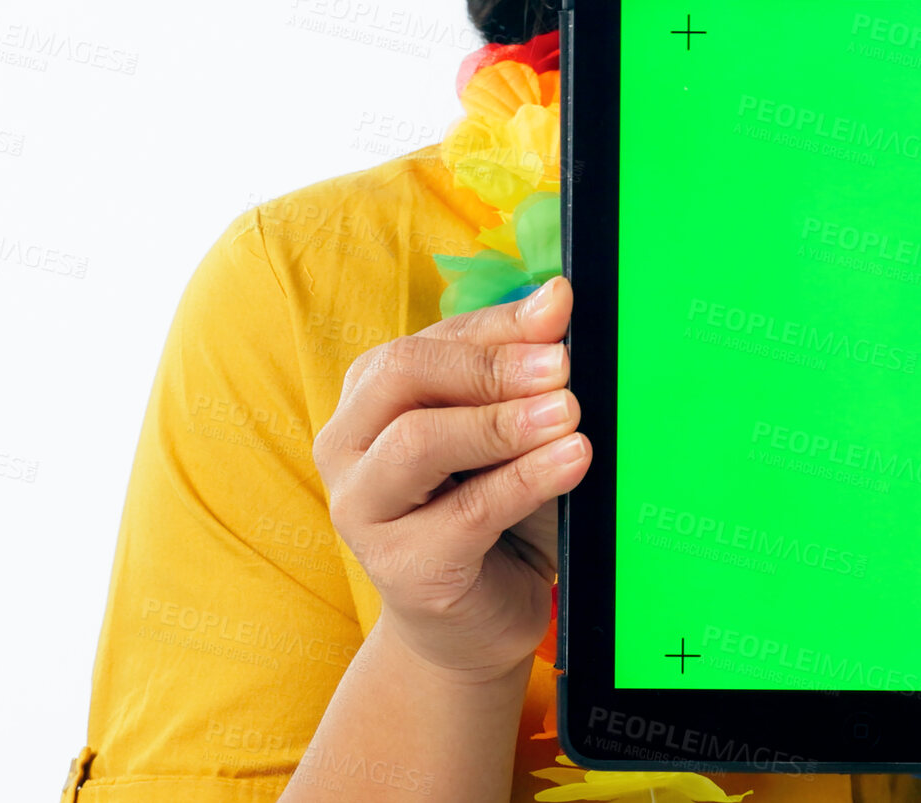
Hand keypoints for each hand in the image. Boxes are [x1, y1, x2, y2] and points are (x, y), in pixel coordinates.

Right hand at [313, 276, 589, 681]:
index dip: (497, 324)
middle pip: (402, 377)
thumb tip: (557, 298)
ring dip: (502, 423)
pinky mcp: (400, 567)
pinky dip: (524, 480)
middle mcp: (349, 445)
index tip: (561, 309)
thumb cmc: (500, 512)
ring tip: (570, 413)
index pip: (432, 340)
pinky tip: (572, 461)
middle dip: (489, 365)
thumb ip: (525, 371)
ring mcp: (364, 509)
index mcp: (373, 397)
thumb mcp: (514, 433)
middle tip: (561, 365)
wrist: (481, 621)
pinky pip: (464, 513)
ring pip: (419, 443)